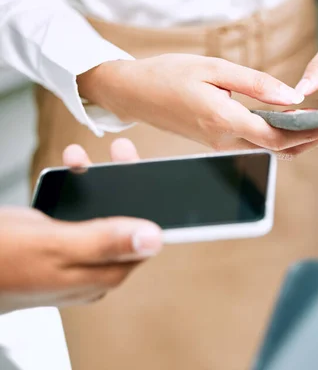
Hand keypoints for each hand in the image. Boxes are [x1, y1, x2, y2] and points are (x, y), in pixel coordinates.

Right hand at [0, 139, 160, 312]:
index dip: (150, 200)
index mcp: (103, 274)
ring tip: (81, 158)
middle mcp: (93, 270)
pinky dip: (75, 193)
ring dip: (97, 183)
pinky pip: (76, 218)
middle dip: (123, 183)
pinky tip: (66, 175)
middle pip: (126, 222)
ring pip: (100, 216)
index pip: (145, 236)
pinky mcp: (56, 250)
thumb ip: (105, 241)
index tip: (146, 168)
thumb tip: (154, 239)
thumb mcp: (54, 244)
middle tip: (119, 152)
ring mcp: (74, 261)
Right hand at [78, 54, 317, 157]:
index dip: (305, 134)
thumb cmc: (169, 75)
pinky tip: (296, 128)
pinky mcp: (219, 143)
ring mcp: (221, 145)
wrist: (135, 93)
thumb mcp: (214, 69)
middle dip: (312, 141)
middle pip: (278, 149)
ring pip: (269, 150)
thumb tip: (291, 96)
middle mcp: (224, 140)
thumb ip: (255, 84)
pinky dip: (281, 140)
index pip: (275, 137)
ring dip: (299, 142)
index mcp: (223, 120)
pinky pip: (257, 146)